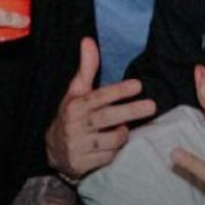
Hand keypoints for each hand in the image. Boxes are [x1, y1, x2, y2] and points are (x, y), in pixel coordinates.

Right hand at [44, 38, 156, 179]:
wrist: (53, 150)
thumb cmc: (71, 115)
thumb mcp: (76, 91)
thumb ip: (86, 68)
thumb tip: (88, 40)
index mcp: (74, 106)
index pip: (99, 97)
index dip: (119, 91)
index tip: (138, 85)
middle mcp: (76, 125)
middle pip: (108, 118)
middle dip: (131, 111)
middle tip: (152, 106)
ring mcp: (79, 146)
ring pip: (112, 140)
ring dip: (123, 134)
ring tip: (126, 128)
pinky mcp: (83, 164)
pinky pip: (108, 157)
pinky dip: (115, 151)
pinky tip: (115, 146)